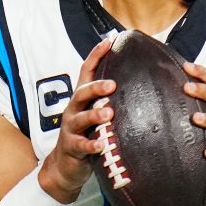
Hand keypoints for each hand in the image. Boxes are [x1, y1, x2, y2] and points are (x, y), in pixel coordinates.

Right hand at [38, 39, 114, 203]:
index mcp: (83, 98)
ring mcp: (71, 128)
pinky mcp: (72, 147)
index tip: (110, 41)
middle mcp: (74, 109)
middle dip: (96, 87)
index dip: (96, 55)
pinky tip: (101, 145)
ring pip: (81, 118)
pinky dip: (91, 144)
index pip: (87, 71)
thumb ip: (111, 99)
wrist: (66, 165)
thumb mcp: (97, 113)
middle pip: (82, 92)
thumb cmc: (88, 133)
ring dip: (95, 115)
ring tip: (109, 114)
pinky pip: (81, 145)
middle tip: (113, 85)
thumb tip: (140, 82)